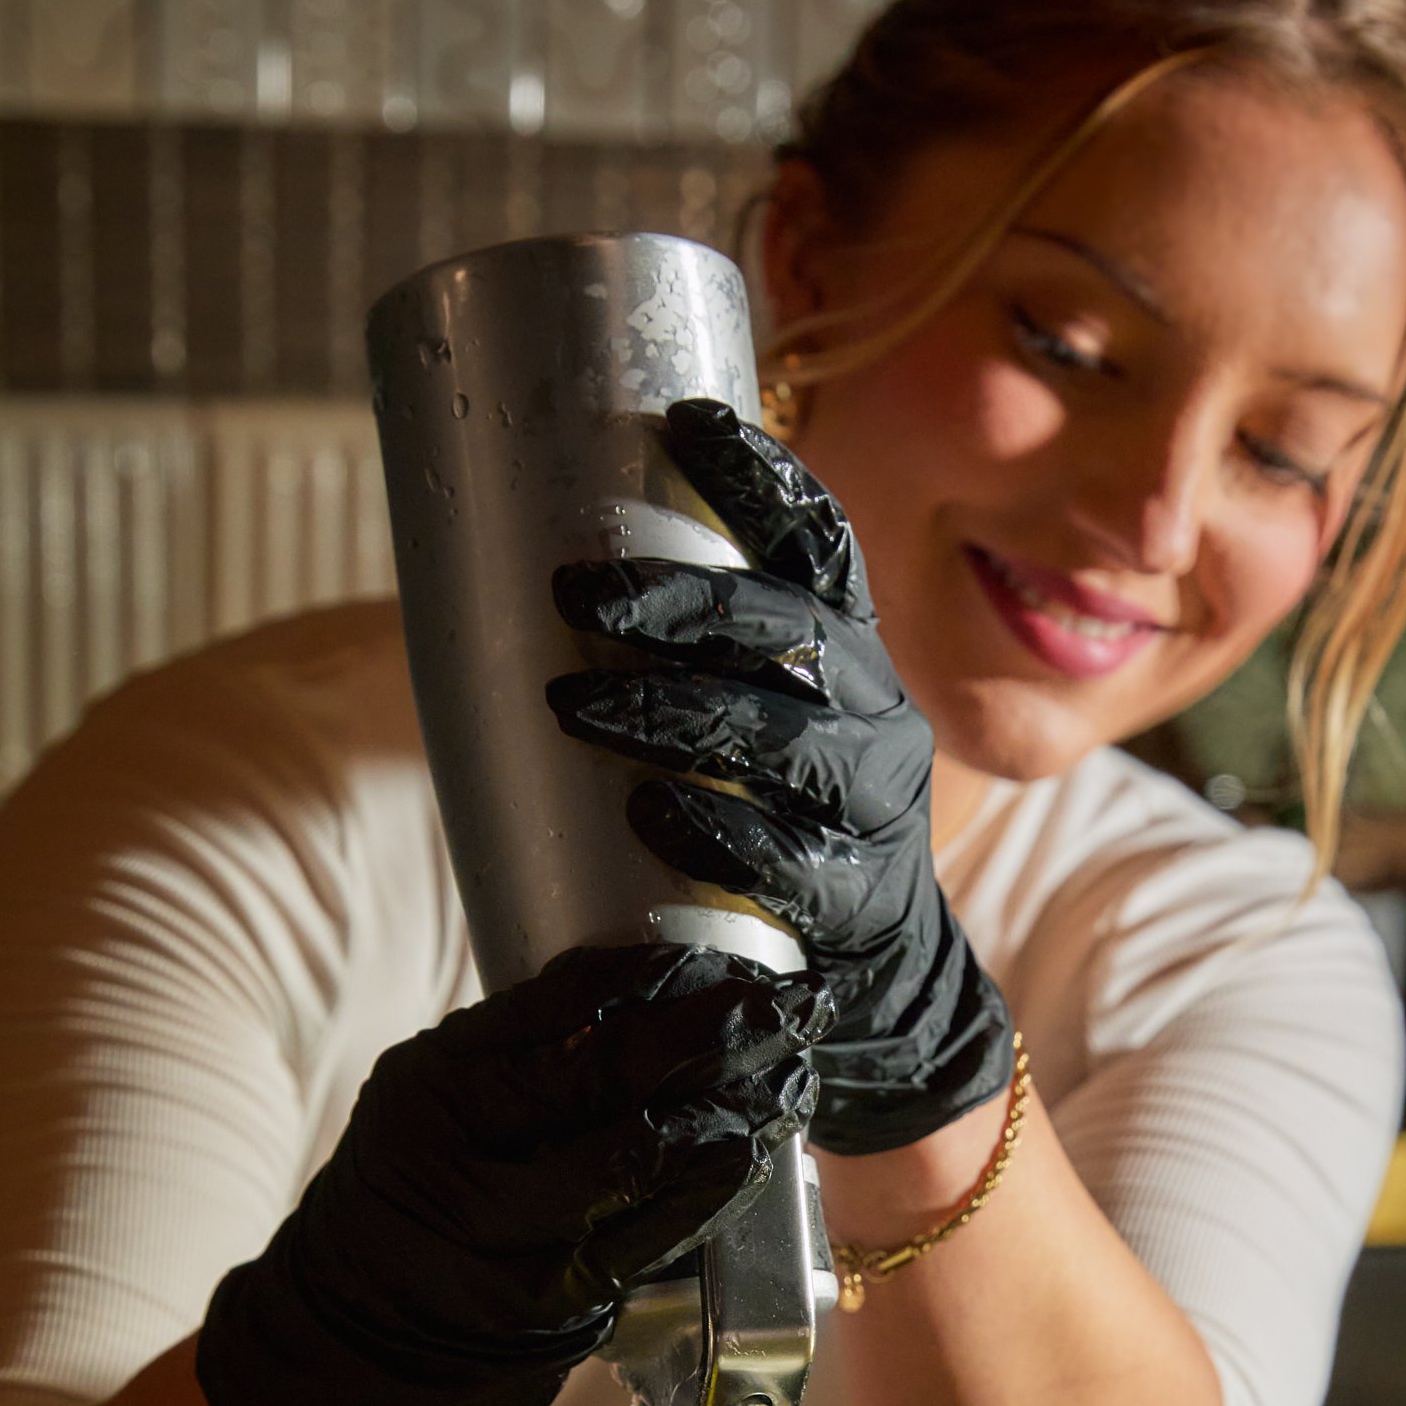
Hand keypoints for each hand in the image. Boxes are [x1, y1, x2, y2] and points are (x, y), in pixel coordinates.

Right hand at [196, 945, 825, 1405]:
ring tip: (794, 1071)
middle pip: (614, 1069)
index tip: (721, 959)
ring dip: (736, 1105)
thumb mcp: (431, 1105)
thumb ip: (521, 1056)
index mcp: (436, 1081)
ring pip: (644, 1150)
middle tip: (795, 1003)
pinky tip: (755, 1149)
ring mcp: (512, 1231)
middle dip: (721, 1027)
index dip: (658, 974)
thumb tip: (658, 997)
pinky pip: (655, 1229)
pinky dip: (715, 1184)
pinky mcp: (557, 1296)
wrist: (349, 1342)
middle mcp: (467, 1150)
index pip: (562, 1002)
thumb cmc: (411, 1202)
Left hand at [544, 396, 1015, 1155]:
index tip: (686, 422)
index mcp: (848, 656)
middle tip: (578, 593)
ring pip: (784, 740)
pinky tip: (649, 812)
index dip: (764, 479)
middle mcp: (876, 716)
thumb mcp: (756, 729)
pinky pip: (788, 857)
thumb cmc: (781, 831)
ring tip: (574, 705)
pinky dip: (715, 828)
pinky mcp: (859, 900)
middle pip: (791, 632)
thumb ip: (691, 666)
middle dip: (683, 601)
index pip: (820, 545)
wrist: (874, 984)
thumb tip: (529, 585)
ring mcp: (876, 810)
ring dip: (674, 713)